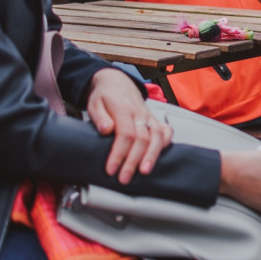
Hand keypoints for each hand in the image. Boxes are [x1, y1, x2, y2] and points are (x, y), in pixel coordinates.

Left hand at [87, 68, 173, 183]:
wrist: (116, 82)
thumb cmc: (104, 96)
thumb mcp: (94, 103)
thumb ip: (99, 117)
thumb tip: (106, 129)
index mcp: (123, 109)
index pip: (125, 134)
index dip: (119, 153)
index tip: (111, 169)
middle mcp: (139, 114)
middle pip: (142, 139)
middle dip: (134, 161)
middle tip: (124, 177)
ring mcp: (149, 117)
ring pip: (156, 136)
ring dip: (151, 156)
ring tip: (144, 171)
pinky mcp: (154, 120)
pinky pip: (166, 131)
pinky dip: (166, 143)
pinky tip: (159, 156)